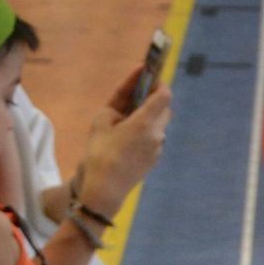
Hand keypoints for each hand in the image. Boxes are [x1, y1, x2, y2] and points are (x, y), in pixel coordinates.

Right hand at [77, 80, 171, 213]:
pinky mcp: (154, 160)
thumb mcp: (101, 121)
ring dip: (148, 116)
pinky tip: (128, 135)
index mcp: (146, 122)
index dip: (158, 82)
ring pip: (158, 124)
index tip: (148, 75)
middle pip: (164, 108)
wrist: (104, 189)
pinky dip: (145, 131)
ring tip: (127, 116)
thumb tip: (130, 95)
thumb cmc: (99, 152)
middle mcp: (157, 134)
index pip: (164, 94)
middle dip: (153, 98)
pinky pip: (153, 139)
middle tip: (136, 94)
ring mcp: (158, 149)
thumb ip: (119, 101)